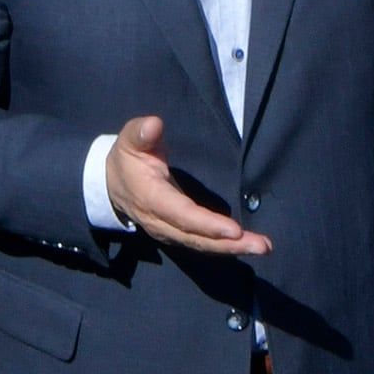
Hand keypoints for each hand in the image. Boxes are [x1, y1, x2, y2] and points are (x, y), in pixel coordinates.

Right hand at [107, 115, 268, 255]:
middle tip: (262, 246)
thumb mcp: (129, 141)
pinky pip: (202, 244)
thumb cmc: (127, 158)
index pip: (182, 215)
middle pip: (197, 238)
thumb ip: (141, 133)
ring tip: (262, 247)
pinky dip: (224, 246)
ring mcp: (169, 232)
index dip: (208, 224)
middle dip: (230, 244)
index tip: (235, 229)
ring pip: (202, 245)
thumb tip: (154, 125)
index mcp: (151, 198)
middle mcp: (161, 222)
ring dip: (233, 248)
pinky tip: (247, 245)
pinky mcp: (177, 234)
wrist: (111, 184)